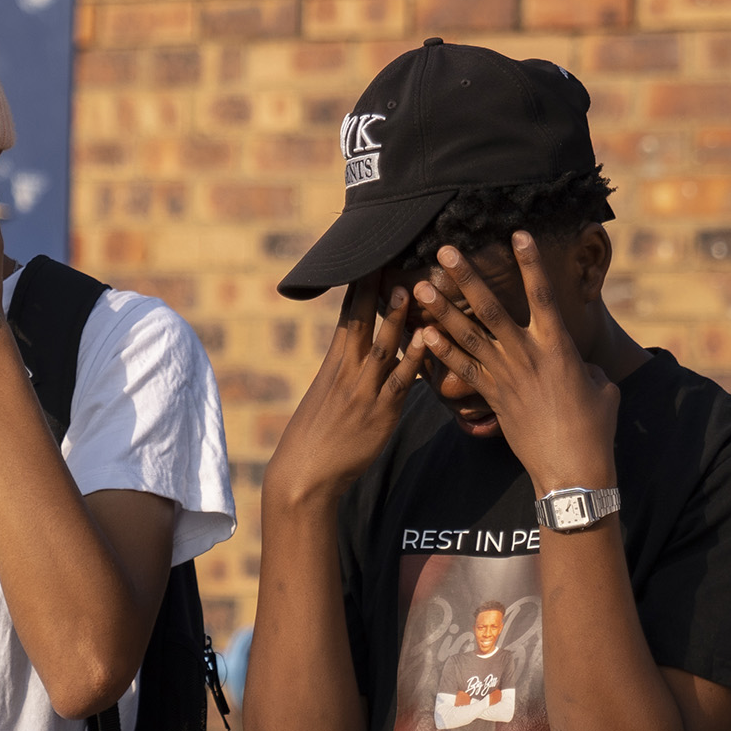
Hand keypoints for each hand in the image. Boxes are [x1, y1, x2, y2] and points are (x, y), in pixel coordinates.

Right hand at [266, 276, 431, 510]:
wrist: (304, 475)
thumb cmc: (315, 438)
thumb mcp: (325, 397)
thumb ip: (346, 373)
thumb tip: (360, 354)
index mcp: (332, 364)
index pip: (345, 316)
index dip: (357, 286)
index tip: (368, 258)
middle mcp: (346, 372)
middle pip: (360, 321)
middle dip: (374, 288)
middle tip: (388, 255)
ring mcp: (362, 391)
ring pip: (381, 346)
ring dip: (395, 317)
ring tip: (409, 288)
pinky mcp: (379, 413)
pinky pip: (400, 381)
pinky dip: (413, 359)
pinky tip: (426, 340)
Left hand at [411, 235, 614, 487]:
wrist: (572, 470)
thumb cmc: (595, 429)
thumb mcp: (600, 388)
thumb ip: (584, 366)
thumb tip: (578, 364)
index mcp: (559, 347)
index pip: (543, 296)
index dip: (530, 264)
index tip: (517, 234)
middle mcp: (528, 356)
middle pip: (492, 309)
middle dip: (468, 278)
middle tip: (445, 251)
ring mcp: (506, 377)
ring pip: (468, 336)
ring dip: (442, 310)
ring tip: (420, 287)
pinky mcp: (492, 398)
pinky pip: (461, 370)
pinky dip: (441, 351)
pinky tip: (421, 334)